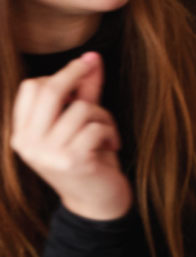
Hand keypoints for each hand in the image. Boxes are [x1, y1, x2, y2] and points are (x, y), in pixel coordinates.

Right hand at [11, 53, 131, 220]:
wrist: (96, 201)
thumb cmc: (89, 155)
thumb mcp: (82, 120)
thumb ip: (84, 89)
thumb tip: (92, 55)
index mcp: (23, 133)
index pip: (31, 87)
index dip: (59, 73)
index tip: (81, 68)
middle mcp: (28, 144)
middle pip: (50, 90)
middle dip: (76, 73)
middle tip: (92, 66)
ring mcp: (47, 154)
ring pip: (81, 108)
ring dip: (103, 115)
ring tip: (105, 132)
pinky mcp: (71, 161)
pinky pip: (96, 126)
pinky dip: (110, 131)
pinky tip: (109, 146)